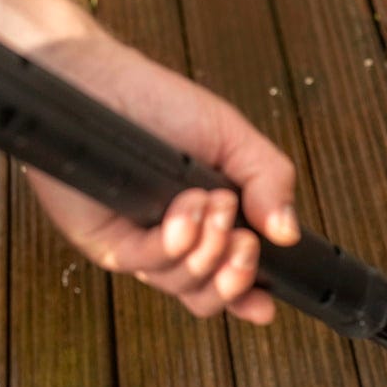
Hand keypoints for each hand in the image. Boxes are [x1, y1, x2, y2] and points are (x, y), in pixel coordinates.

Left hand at [24, 32, 299, 324]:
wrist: (98, 84)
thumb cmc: (157, 103)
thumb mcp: (231, 137)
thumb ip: (269, 180)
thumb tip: (288, 233)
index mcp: (206, 222)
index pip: (228, 277)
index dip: (248, 297)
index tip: (267, 302)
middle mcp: (172, 242)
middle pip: (208, 297)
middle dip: (235, 275)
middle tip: (243, 241)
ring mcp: (139, 245)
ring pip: (183, 285)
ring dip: (207, 249)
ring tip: (208, 203)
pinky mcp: (107, 243)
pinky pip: (149, 265)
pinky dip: (174, 242)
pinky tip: (182, 210)